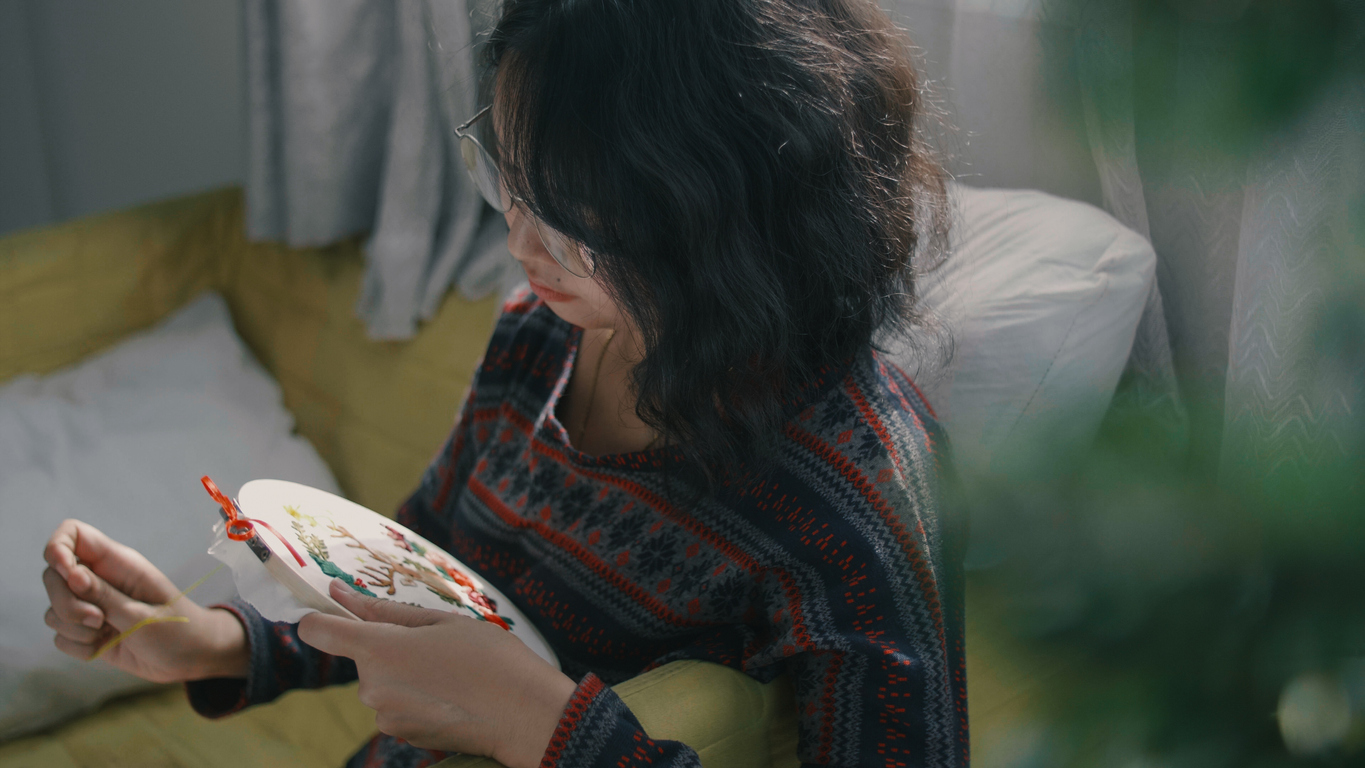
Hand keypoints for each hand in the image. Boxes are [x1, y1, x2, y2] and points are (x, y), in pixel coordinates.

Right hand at [42, 519, 248, 682]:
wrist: (191, 659)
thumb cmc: (177, 630)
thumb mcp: (142, 615)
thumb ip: (105, 596)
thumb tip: (71, 574)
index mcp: (118, 563)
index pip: (73, 533)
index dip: (58, 548)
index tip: (67, 574)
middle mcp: (101, 580)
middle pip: (52, 576)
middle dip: (65, 602)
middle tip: (98, 620)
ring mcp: (92, 606)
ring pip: (53, 609)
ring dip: (73, 627)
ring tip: (106, 633)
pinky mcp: (88, 631)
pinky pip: (61, 636)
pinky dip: (78, 647)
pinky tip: (104, 648)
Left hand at [298, 579, 576, 767]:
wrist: (524, 714)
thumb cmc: (489, 659)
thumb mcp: (442, 621)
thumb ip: (387, 611)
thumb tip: (340, 594)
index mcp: (379, 649)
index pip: (319, 630)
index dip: (323, 617)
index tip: (340, 610)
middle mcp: (372, 686)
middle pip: (363, 657)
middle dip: (391, 648)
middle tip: (437, 646)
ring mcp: (385, 716)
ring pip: (383, 682)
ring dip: (406, 674)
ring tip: (451, 673)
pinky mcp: (401, 736)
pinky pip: (397, 706)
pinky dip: (416, 698)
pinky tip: (451, 695)